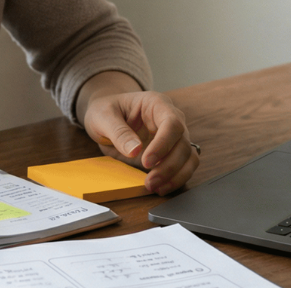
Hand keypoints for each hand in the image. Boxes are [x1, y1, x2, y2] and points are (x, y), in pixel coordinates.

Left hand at [83, 90, 197, 195]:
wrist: (106, 117)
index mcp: (156, 103)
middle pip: (182, 143)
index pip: (171, 123)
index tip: (147, 162)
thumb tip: (135, 151)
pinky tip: (161, 187)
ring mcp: (174, 136)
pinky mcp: (172, 152)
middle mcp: (171, 118)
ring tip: (155, 187)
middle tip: (150, 182)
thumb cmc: (105, 111)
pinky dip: (176, 179)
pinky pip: (184, 166)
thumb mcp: (102, 117)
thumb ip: (118, 132)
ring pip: (188, 157)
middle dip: (168, 166)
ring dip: (175, 175)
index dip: (163, 144)